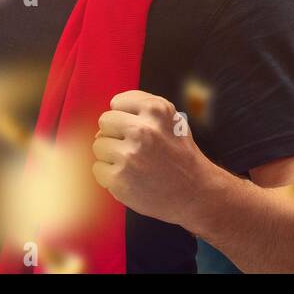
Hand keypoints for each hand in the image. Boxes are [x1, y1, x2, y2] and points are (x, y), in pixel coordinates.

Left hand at [92, 90, 214, 226]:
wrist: (194, 192)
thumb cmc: (181, 156)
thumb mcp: (173, 121)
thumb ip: (142, 112)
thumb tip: (102, 129)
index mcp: (157, 110)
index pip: (118, 102)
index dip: (126, 115)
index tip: (137, 127)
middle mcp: (143, 130)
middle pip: (105, 122)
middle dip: (116, 134)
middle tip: (134, 147)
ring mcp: (129, 155)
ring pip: (99, 145)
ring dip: (112, 155)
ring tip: (135, 164)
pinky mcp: (119, 179)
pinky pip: (98, 169)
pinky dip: (110, 176)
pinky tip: (130, 178)